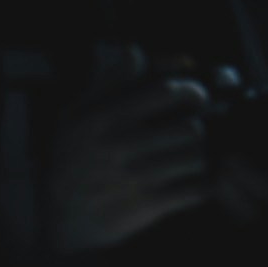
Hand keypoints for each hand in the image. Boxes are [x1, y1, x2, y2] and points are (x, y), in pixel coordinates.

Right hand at [47, 78, 217, 256]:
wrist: (63, 215)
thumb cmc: (73, 158)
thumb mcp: (77, 115)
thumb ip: (110, 81)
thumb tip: (134, 51)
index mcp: (107, 118)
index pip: (167, 92)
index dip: (191, 90)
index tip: (194, 96)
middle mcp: (122, 146)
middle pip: (191, 128)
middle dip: (199, 126)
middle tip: (194, 129)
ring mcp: (137, 178)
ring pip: (197, 157)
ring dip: (201, 155)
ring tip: (192, 154)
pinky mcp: (149, 205)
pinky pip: (196, 189)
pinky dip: (204, 184)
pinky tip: (195, 180)